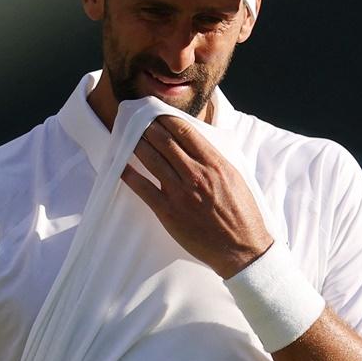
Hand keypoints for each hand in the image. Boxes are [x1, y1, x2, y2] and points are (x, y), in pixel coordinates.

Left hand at [120, 116, 273, 278]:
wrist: (241, 248)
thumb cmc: (241, 213)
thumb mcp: (234, 177)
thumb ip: (213, 159)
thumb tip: (195, 143)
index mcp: (214, 163)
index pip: (184, 131)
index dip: (166, 118)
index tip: (156, 112)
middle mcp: (195, 174)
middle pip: (164, 141)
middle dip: (147, 127)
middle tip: (136, 119)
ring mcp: (180, 193)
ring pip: (151, 159)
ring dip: (136, 143)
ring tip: (126, 135)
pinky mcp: (167, 211)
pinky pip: (142, 187)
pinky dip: (129, 173)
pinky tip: (120, 164)